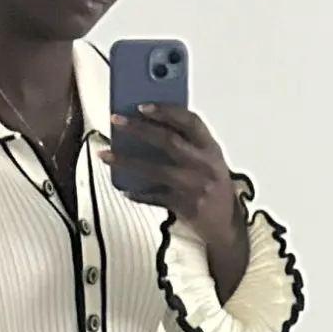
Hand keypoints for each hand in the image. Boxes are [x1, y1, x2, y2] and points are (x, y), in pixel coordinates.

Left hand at [101, 105, 249, 302]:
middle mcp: (203, 165)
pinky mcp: (183, 206)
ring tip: (106, 154)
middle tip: (117, 120)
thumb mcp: (210, 159)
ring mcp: (193, 186)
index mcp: (211, 148)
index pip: (189, 121)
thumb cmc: (214, 187)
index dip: (166, 110)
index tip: (142, 105)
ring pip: (155, 169)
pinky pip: (154, 197)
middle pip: (168, 141)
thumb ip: (190, 143)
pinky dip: (138, 193)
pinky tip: (123, 188)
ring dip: (127, 161)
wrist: (226, 226)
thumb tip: (154, 124)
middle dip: (139, 128)